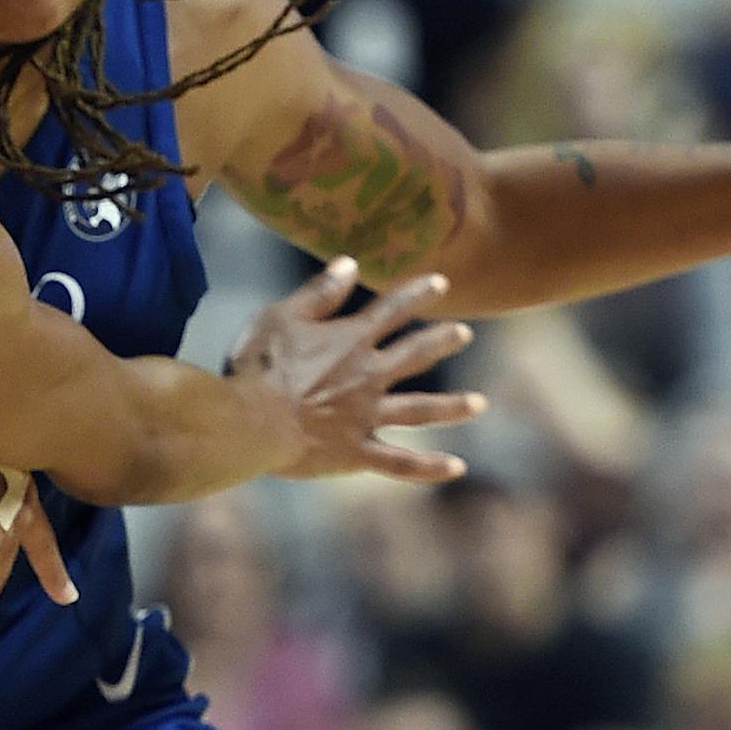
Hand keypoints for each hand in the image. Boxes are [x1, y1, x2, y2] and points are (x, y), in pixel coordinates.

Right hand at [225, 256, 484, 481]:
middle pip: (414, 355)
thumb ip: (319, 294)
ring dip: (452, 406)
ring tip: (480, 403)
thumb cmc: (258, 367)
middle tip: (465, 333)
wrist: (250, 422)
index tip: (441, 283)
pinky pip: (400, 462)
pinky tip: (457, 466)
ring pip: (419, 410)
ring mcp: (366, 416)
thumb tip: (351, 263)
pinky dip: (428, 465)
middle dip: (441, 341)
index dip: (416, 294)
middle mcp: (367, 376)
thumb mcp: (281, 317)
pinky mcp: (356, 452)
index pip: (391, 310)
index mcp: (349, 340)